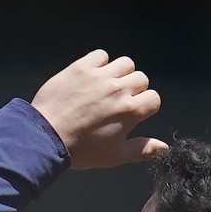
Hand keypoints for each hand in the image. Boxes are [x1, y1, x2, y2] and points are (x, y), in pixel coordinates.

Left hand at [30, 51, 166, 170]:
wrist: (45, 137)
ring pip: (125, 63)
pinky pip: (101, 55)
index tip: (131, 112)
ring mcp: (100, 76)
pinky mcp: (82, 67)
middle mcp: (119, 89)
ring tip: (106, 86)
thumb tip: (165, 147)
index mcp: (130, 111)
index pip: (153, 98)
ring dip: (120, 73)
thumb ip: (142, 150)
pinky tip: (91, 76)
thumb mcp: (114, 156)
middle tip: (115, 101)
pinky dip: (99, 63)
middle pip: (141, 78)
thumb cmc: (81, 151)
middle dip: (133, 89)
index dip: (144, 105)